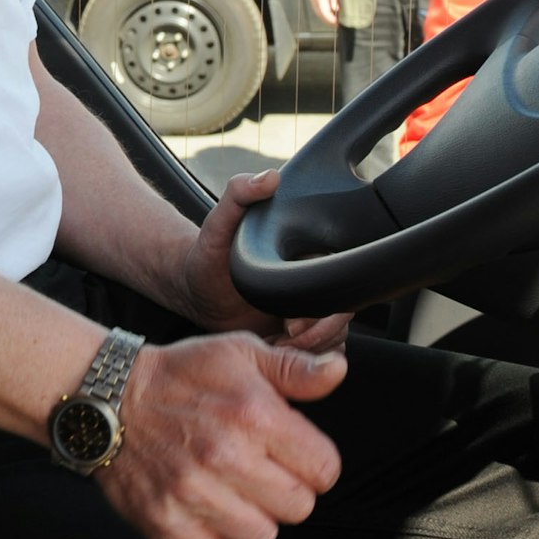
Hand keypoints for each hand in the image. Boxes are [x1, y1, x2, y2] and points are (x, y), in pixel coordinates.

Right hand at [97, 332, 346, 538]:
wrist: (108, 397)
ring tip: (231, 492)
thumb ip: (295, 368)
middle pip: (298, 508)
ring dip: (252, 518)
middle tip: (260, 473)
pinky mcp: (164, 523)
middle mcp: (226, 457)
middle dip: (287, 491)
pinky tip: (206, 513)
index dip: (314, 463)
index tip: (293, 455)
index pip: (325, 469)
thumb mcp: (240, 354)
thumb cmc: (180, 375)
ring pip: (262, 537)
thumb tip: (338, 371)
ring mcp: (193, 495)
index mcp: (254, 415)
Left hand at [175, 168, 353, 353]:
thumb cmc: (209, 254)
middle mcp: (315, 282)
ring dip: (312, 352)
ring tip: (277, 349)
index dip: (325, 309)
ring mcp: (309, 309)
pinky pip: (320, 353)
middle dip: (318, 336)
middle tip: (284, 339)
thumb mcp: (220, 223)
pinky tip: (276, 355)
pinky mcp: (298, 334)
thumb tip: (269, 177)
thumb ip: (238, 194)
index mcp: (308, 256)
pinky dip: (305, 361)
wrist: (195, 289)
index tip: (293, 320)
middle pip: (343, 317)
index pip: (343, 284)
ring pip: (336, 338)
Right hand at [307, 0, 340, 27]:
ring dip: (327, 20)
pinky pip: (319, 12)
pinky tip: (330, 18)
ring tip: (335, 23)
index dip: (330, 19)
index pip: (325, 12)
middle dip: (329, 21)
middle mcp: (315, 1)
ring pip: (320, 15)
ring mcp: (313, 3)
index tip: (337, 23)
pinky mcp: (314, 4)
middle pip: (321, 15)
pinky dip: (324, 16)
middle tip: (337, 24)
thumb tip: (336, 10)